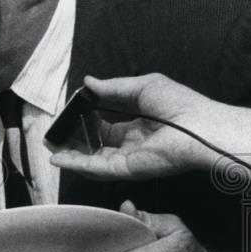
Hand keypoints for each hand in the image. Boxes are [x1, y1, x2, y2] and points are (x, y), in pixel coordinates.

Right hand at [50, 73, 216, 180]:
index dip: (88, 122)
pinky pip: (97, 168)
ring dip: (71, 155)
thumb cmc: (179, 104)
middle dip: (75, 142)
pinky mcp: (127, 170)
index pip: (107, 127)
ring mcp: (128, 159)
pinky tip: (58, 157)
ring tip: (51, 146)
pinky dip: (76, 164)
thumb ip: (112, 88)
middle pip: (97, 146)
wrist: (199, 126)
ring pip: (93, 160)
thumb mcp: (141, 87)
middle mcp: (131, 145)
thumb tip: (88, 82)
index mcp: (138, 126)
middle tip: (55, 135)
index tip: (71, 115)